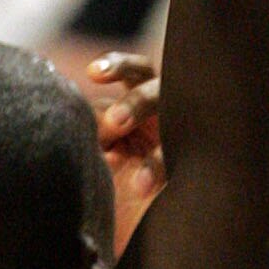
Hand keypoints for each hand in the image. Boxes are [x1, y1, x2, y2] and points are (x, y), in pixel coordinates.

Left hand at [62, 47, 165, 248]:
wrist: (143, 202)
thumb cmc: (115, 155)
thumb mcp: (103, 137)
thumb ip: (97, 126)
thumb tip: (80, 128)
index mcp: (142, 92)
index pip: (133, 70)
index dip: (116, 67)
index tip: (92, 73)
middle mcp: (164, 109)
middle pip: (154, 94)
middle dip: (135, 105)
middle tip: (114, 123)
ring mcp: (179, 135)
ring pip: (173, 129)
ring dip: (151, 148)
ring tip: (122, 163)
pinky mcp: (188, 163)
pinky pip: (176, 162)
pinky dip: (155, 171)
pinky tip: (139, 186)